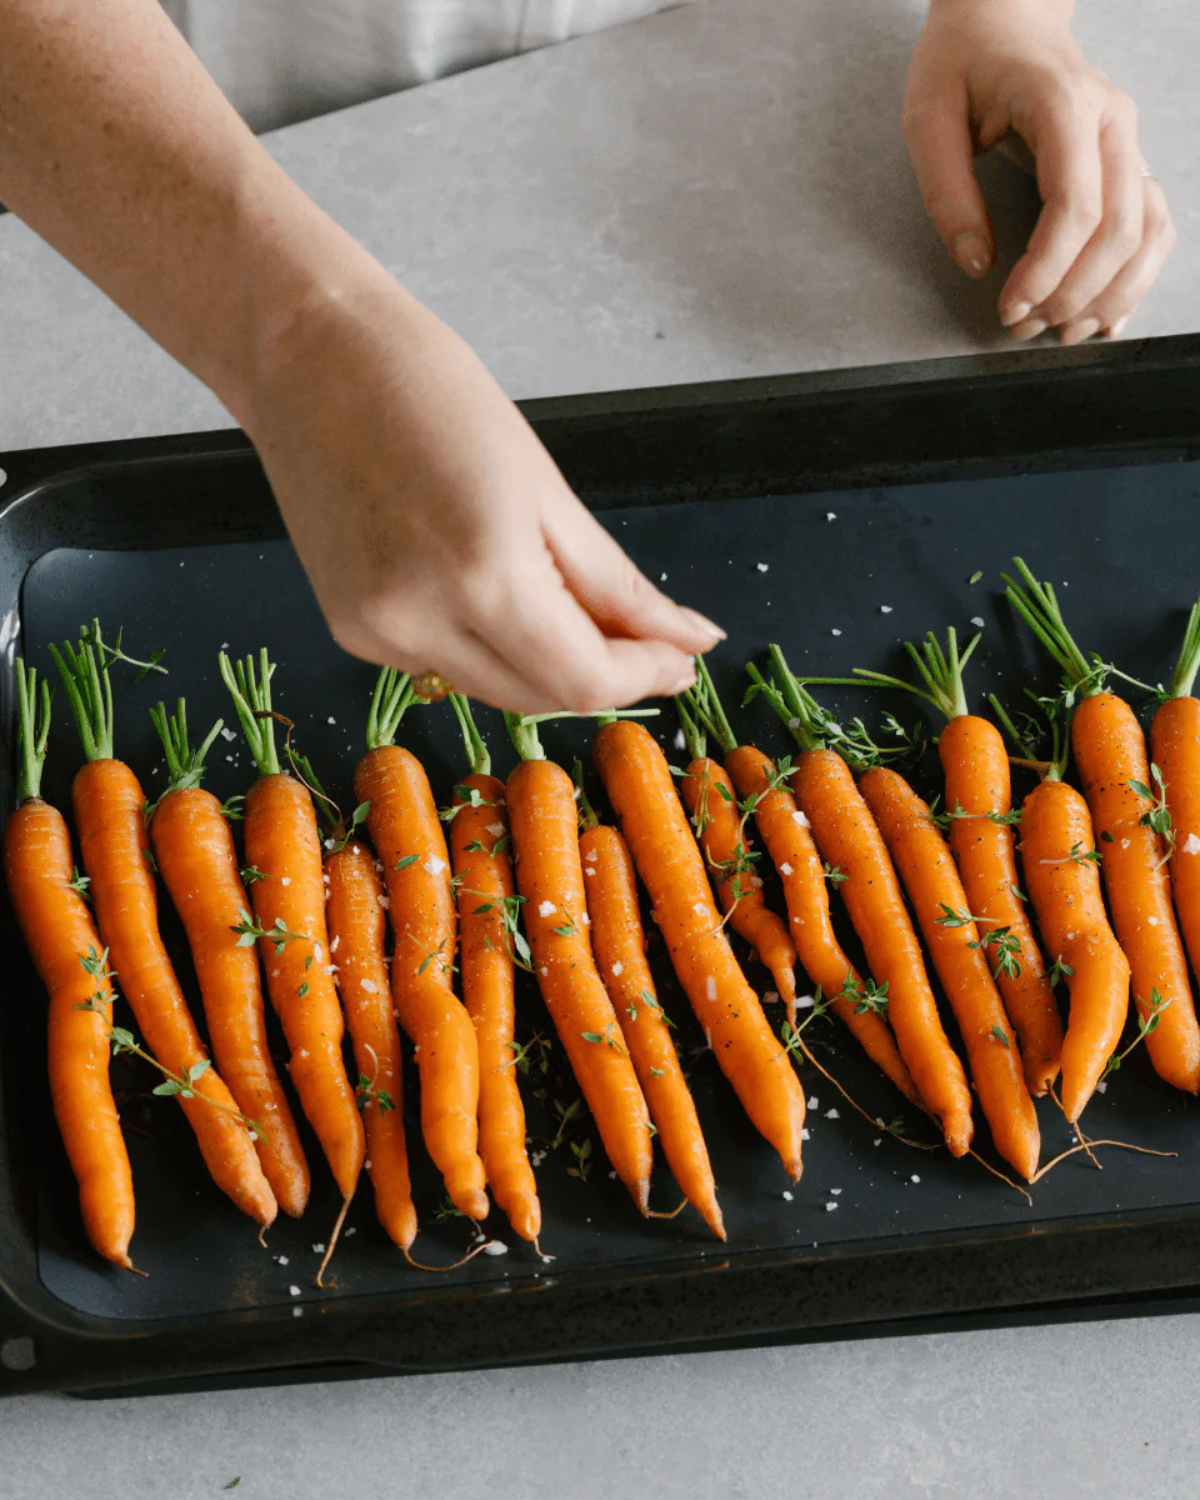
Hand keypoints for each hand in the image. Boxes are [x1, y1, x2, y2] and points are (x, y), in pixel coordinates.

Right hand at [236, 266, 722, 713]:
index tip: (682, 656)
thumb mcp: (546, 487)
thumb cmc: (429, 389)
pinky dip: (489, 646)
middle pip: (542, 698)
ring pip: (495, 690)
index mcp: (483, 574)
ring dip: (548, 664)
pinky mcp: (350, 631)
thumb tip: (687, 641)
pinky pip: (445, 664)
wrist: (306, 355)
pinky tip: (495, 590)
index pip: (584, 680)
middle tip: (647, 637)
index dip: (643, 678)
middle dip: (603, 674)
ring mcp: (376, 634)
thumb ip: (616, 584)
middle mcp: (419, 622)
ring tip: (573, 602)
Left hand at [902, 0, 1174, 343]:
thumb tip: (977, 264)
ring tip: (1060, 331)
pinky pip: (1152, 226)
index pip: (1075, 205)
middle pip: (1119, 228)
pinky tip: (1102, 314)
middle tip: (1023, 326)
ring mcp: (1128, 139)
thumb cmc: (962, 61)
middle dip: (1073, 293)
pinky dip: (1134, 276)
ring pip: (1148, 232)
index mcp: (1062, 103)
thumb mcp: (927, 118)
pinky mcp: (1128, 160)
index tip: (1008, 308)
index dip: (1046, 271)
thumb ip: (946, 193)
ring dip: (1109, 294)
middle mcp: (1111, 121)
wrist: (1002, 17)